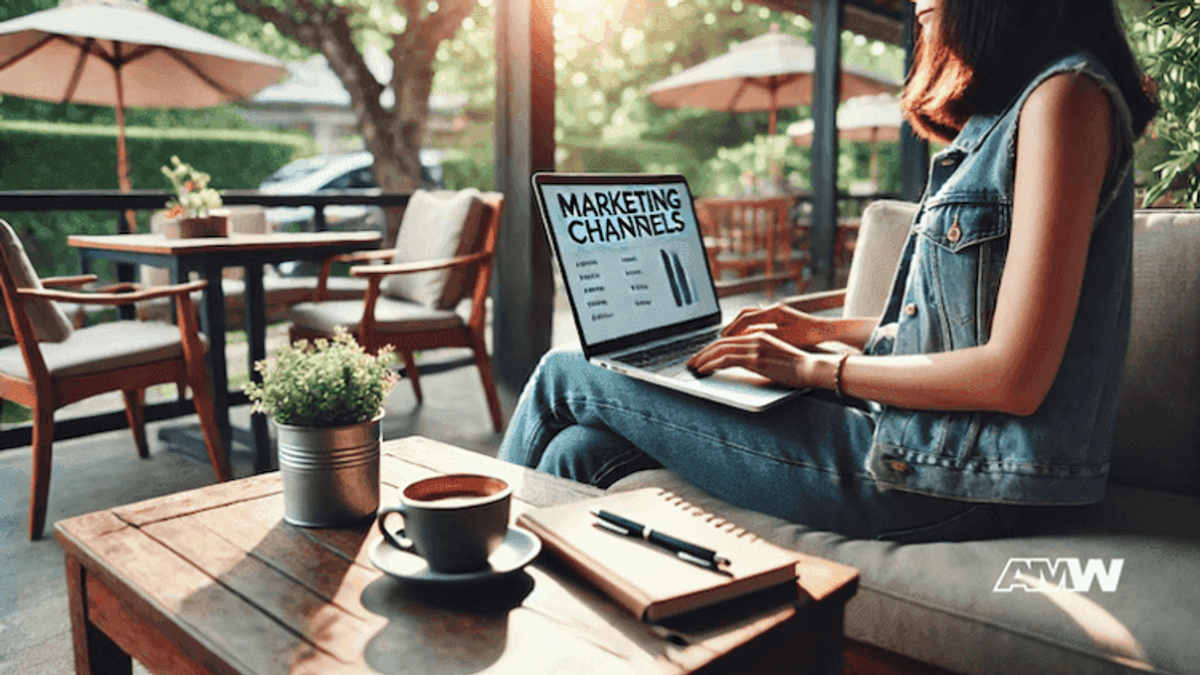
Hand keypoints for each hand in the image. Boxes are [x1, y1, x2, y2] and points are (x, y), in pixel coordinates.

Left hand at [686, 330, 814, 388]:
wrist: (809, 368)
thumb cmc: (796, 365)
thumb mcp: (775, 354)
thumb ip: (759, 352)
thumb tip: (746, 359)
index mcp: (758, 335)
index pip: (729, 340)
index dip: (712, 348)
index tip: (702, 356)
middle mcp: (754, 338)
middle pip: (720, 343)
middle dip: (703, 352)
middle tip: (692, 361)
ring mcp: (753, 348)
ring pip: (719, 350)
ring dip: (703, 358)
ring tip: (693, 366)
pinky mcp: (754, 359)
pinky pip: (725, 359)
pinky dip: (711, 364)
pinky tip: (703, 369)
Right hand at [721, 303, 828, 348]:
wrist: (825, 330)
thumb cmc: (808, 335)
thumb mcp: (784, 338)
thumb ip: (764, 336)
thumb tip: (745, 337)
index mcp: (774, 311)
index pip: (746, 318)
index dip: (733, 329)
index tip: (723, 338)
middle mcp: (773, 309)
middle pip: (746, 314)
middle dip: (733, 326)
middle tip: (723, 337)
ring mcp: (776, 312)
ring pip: (752, 316)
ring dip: (740, 326)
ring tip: (731, 337)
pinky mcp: (780, 317)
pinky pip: (759, 319)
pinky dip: (749, 327)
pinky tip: (746, 335)